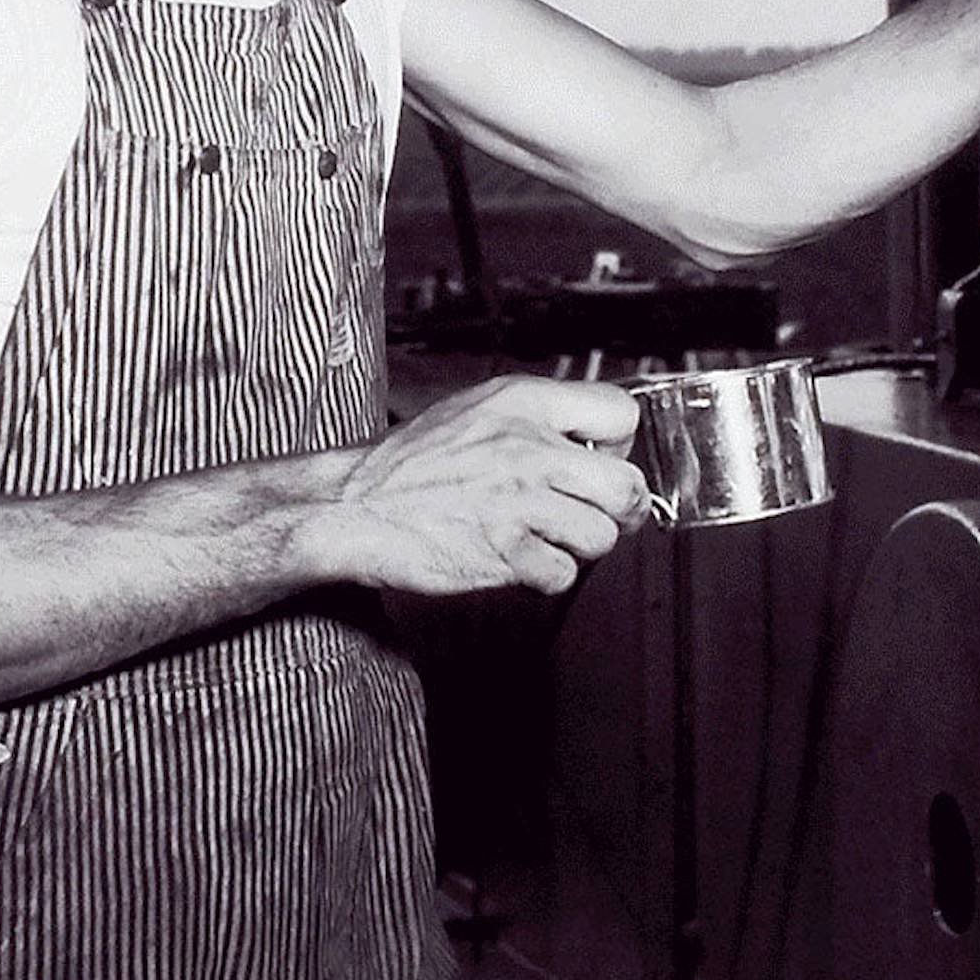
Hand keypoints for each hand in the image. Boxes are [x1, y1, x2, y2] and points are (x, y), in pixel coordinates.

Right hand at [324, 376, 649, 595]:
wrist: (353, 505)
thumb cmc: (411, 463)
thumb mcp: (478, 409)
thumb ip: (538, 417)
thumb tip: (595, 443)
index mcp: (524, 403)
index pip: (620, 413)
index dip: (620, 446)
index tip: (603, 463)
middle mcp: (529, 447)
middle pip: (627, 486)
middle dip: (620, 509)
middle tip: (599, 515)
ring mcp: (519, 500)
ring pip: (600, 536)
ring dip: (578, 546)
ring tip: (546, 537)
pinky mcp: (505, 550)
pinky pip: (562, 574)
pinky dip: (545, 575)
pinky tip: (519, 559)